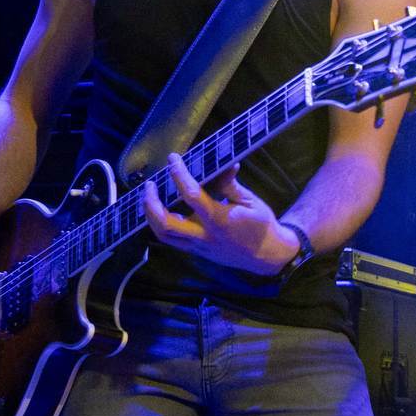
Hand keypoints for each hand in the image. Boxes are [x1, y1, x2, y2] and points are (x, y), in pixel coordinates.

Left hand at [141, 154, 301, 275]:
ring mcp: (198, 246)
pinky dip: (160, 224)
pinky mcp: (196, 251)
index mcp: (220, 219)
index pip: (191, 195)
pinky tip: (159, 210)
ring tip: (149, 198)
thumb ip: (230, 185)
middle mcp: (204, 235)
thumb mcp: (250, 201)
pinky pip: (171, 239)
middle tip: (150, 185)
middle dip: (152, 203)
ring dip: (150, 216)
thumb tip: (224, 165)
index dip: (179, 174)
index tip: (172, 159)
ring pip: (164, 235)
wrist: (266, 256)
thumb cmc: (261, 225)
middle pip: (166, 224)